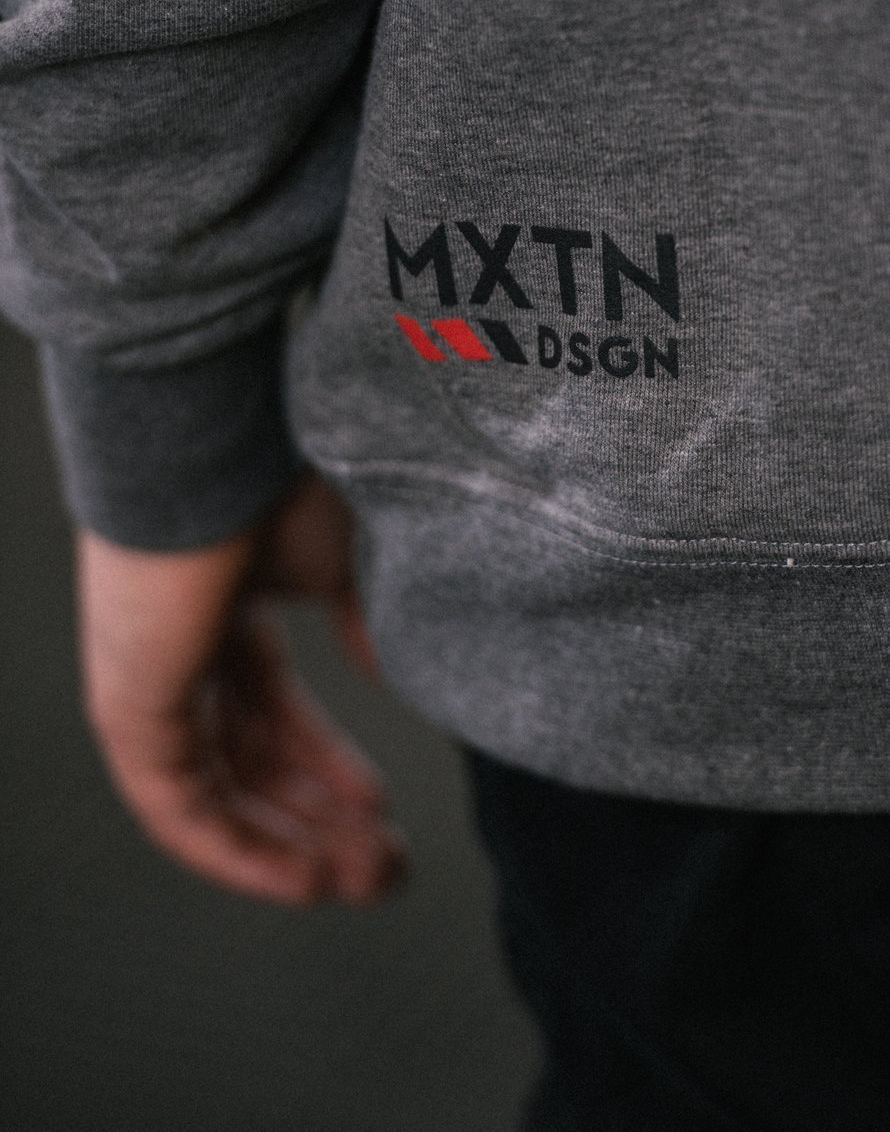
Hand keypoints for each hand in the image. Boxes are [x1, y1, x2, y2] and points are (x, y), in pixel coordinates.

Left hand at [77, 473, 407, 905]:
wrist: (221, 432)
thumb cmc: (279, 480)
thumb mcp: (341, 566)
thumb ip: (363, 626)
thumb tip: (391, 672)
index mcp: (225, 619)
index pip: (273, 718)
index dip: (331, 771)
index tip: (386, 812)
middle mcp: (180, 657)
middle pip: (248, 765)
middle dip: (321, 821)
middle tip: (388, 871)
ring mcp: (147, 684)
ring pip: (218, 797)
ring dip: (293, 848)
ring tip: (364, 886)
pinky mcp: (127, 706)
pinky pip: (177, 810)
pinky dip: (241, 853)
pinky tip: (307, 882)